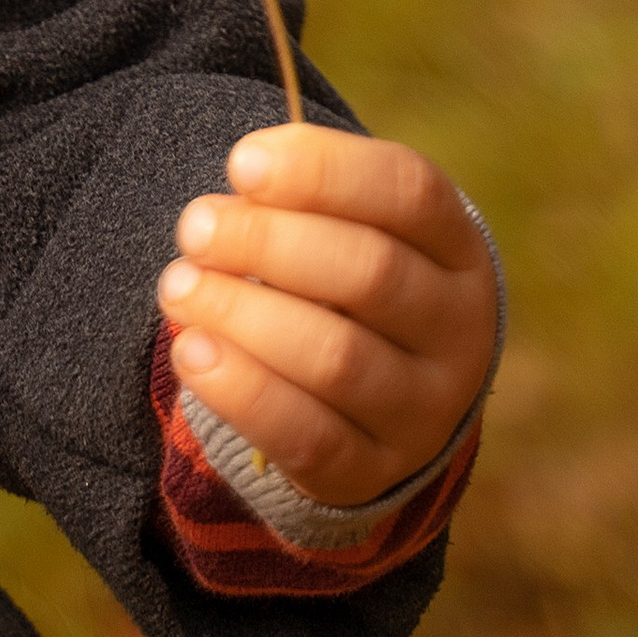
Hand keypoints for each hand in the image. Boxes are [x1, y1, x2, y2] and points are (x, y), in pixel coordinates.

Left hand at [156, 122, 496, 508]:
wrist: (378, 398)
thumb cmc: (343, 281)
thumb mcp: (346, 225)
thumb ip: (303, 195)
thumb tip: (247, 176)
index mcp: (457, 248)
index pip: (410, 191)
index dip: (323, 170)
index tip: (241, 164)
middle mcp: (458, 330)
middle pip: (370, 272)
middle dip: (267, 242)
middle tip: (195, 228)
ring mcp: (424, 410)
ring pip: (337, 359)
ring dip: (243, 315)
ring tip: (179, 287)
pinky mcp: (373, 473)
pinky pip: (310, 438)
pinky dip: (243, 392)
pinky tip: (192, 352)